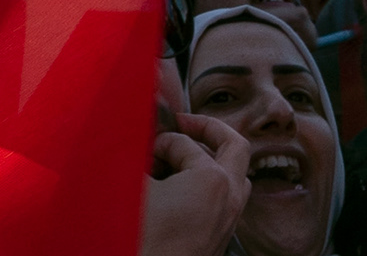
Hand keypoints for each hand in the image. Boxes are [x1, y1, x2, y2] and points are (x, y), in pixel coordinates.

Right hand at [144, 108, 250, 255]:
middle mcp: (229, 200)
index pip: (185, 143)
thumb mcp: (130, 190)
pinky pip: (227, 203)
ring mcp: (227, 223)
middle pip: (235, 148)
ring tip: (185, 159)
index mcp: (212, 180)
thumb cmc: (141, 240)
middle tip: (186, 124)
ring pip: (236, 177)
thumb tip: (132, 142)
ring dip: (214, 160)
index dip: (161, 139)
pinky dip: (210, 186)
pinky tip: (182, 191)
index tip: (145, 146)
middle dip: (210, 130)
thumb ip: (133, 157)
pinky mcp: (218, 241)